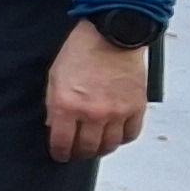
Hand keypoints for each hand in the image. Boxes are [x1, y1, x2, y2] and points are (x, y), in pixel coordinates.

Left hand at [46, 26, 151, 162]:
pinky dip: (122, 138)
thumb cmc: (82, 50)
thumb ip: (53, 105)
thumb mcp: (55, 77)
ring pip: (109, 146)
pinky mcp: (136, 108)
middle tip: (77, 152)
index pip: (61, 142)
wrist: (112, 35)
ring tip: (96, 145)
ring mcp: (116, 113)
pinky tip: (115, 135)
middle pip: (86, 148)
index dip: (59, 152)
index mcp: (67, 105)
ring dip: (101, 149)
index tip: (60, 154)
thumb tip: (54, 126)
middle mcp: (92, 113)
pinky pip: (130, 135)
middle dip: (79, 153)